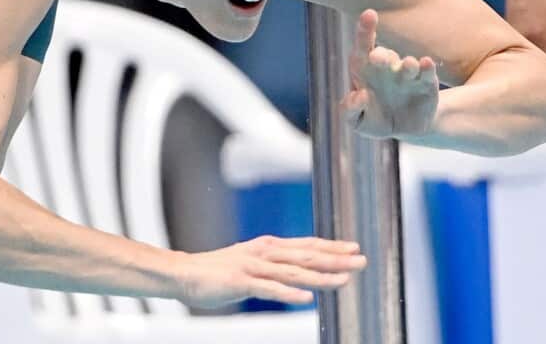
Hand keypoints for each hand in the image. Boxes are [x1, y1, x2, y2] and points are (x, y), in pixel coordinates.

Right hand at [177, 235, 366, 308]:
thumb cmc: (218, 270)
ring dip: (320, 277)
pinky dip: (288, 294)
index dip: (332, 247)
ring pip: (293, 272)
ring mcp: (253, 266)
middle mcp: (264, 252)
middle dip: (336, 259)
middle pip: (306, 256)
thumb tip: (298, 273)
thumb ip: (274, 266)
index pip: (307, 245)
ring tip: (343, 280)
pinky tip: (305, 299)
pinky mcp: (241, 282)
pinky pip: (268, 288)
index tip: (354, 248)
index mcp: (268, 246)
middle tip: (361, 260)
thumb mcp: (251, 262)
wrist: (184, 273)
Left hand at [343, 10, 439, 137]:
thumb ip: (350, 110)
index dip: (365, 30)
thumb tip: (360, 95)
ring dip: (408, 64)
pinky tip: (426, 63)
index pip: (362, 47)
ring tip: (408, 65)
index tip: (369, 14)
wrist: (403, 128)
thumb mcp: (357, 120)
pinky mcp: (426, 84)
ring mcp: (407, 75)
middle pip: (384, 55)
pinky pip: (426, 73)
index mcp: (365, 70)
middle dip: (381, 55)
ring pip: (408, 65)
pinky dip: (426, 68)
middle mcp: (386, 68)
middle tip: (376, 56)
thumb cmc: (374, 118)